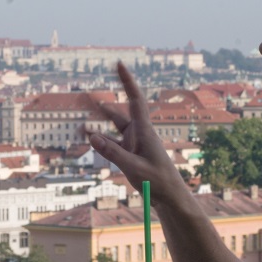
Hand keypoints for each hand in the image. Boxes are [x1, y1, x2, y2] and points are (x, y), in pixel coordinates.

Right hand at [88, 62, 187, 201]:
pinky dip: (103, 141)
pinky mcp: (132, 154)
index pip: (135, 99)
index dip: (127, 81)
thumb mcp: (133, 167)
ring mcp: (136, 144)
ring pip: (116, 128)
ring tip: (90, 111)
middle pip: (121, 113)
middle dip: (108, 103)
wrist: (171, 197)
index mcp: (144, 131)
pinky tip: (92, 139)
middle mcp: (140, 134)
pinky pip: (114, 144)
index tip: (119, 64)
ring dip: (103, 121)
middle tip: (92, 92)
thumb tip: (92, 137)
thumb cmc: (157, 182)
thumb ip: (112, 153)